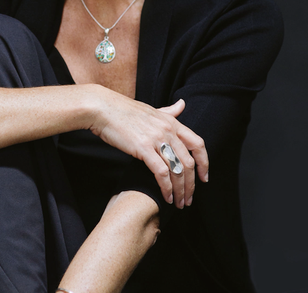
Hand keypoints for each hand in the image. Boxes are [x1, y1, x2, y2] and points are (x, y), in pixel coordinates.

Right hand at [90, 89, 208, 207]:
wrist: (103, 109)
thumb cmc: (123, 111)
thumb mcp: (151, 110)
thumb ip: (169, 111)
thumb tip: (182, 105)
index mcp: (171, 122)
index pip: (197, 144)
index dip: (204, 163)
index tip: (204, 178)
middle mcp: (167, 130)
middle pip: (189, 162)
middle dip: (192, 185)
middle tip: (188, 199)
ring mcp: (156, 139)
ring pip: (177, 170)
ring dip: (180, 190)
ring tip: (179, 203)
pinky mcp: (143, 148)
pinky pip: (161, 172)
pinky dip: (166, 188)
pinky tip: (166, 197)